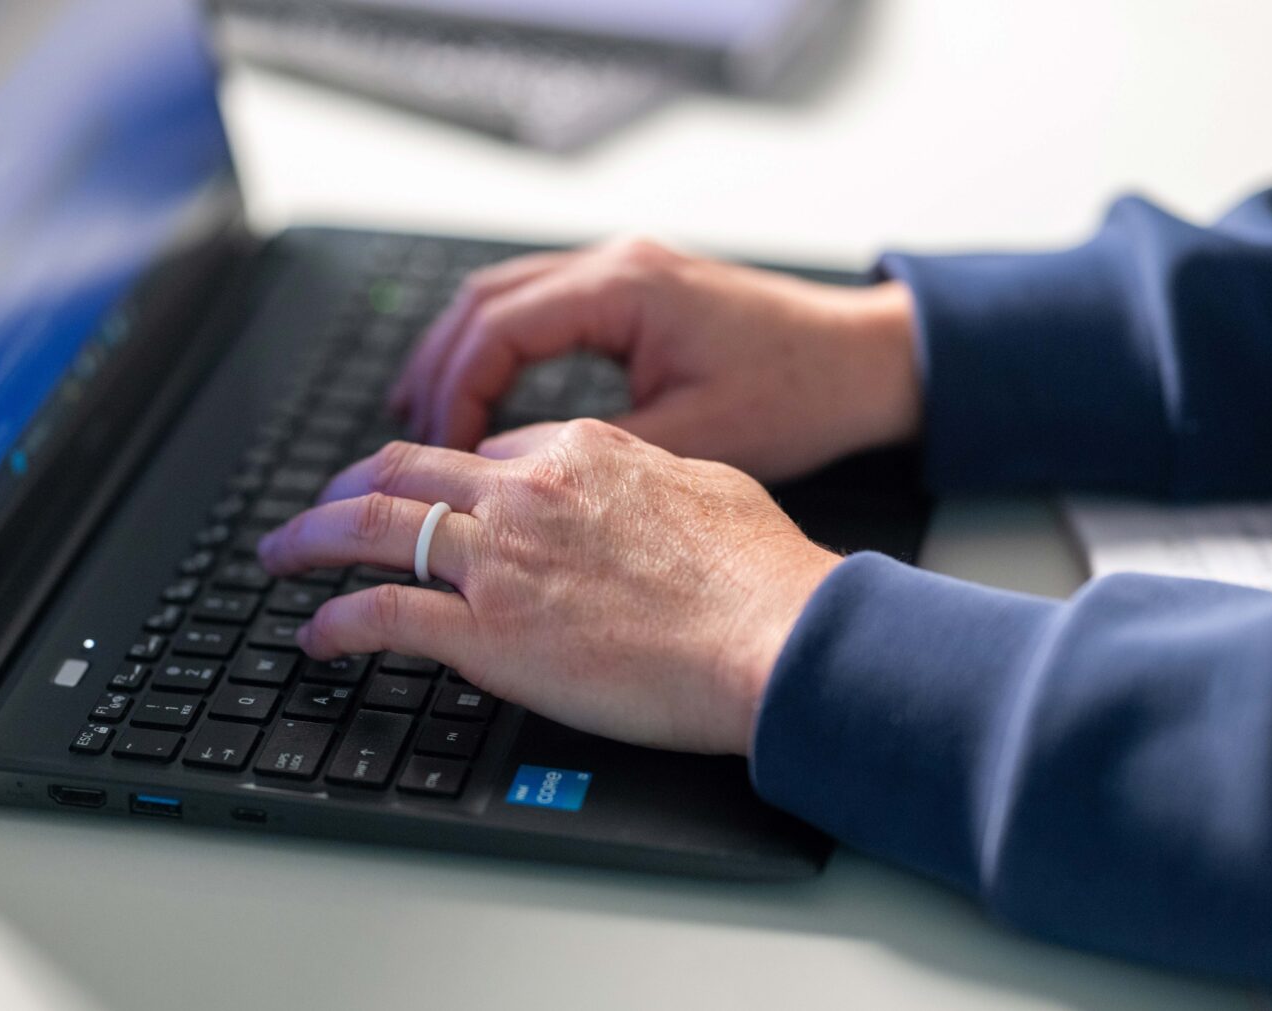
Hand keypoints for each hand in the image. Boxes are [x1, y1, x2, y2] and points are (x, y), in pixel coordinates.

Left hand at [257, 420, 841, 755]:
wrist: (774, 634)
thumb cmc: (761, 572)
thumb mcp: (707, 484)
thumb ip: (647, 474)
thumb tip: (625, 483)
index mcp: (580, 451)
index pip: (486, 452)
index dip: (449, 477)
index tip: (432, 497)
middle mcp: (525, 491)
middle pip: (405, 470)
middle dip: (349, 483)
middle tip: (321, 503)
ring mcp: (499, 560)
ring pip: (372, 527)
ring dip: (311, 536)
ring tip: (278, 553)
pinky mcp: (486, 632)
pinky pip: (381, 615)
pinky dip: (334, 621)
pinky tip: (315, 634)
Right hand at [389, 237, 920, 482]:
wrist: (868, 361)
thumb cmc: (801, 395)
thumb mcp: (695, 440)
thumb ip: (597, 457)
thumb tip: (513, 483)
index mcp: (626, 288)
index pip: (500, 330)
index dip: (456, 394)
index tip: (438, 455)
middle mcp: (616, 265)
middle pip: (485, 302)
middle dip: (437, 370)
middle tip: (403, 436)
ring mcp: (624, 271)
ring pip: (504, 297)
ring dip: (459, 353)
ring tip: (420, 415)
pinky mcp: (635, 291)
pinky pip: (539, 306)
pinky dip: (498, 346)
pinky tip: (484, 391)